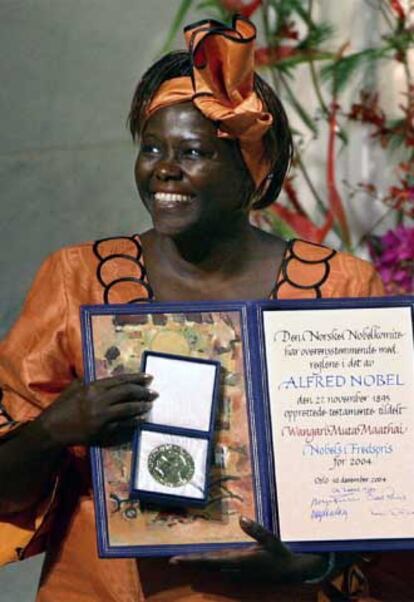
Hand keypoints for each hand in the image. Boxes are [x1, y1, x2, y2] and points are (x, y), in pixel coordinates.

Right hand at [36, 372, 156, 446]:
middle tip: (154, 392)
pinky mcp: (103, 430)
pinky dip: (134, 420)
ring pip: (128, 408)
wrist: (53, 429)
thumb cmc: (63, 406)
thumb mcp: (75, 387)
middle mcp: (99, 400)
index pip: (120, 380)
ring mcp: (102, 416)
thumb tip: (107, 377)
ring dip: (141, 406)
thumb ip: (91, 381)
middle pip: (127, 392)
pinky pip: (123, 424)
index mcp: (93, 387)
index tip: (148, 377)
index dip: (136, 378)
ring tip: (150, 404)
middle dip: (143, 391)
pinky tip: (142, 418)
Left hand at [169, 516, 329, 583]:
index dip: (194, 560)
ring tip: (182, 561)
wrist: (291, 572)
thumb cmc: (281, 554)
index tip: (178, 560)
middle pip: (208, 565)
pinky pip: (220, 568)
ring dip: (198, 564)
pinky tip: (202, 562)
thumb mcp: (271, 540)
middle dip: (191, 563)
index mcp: (240, 561)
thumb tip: (241, 518)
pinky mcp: (240, 572)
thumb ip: (257, 530)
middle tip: (172, 561)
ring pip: (212, 568)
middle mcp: (236, 569)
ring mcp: (237, 573)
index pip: (211, 560)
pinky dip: (209, 564)